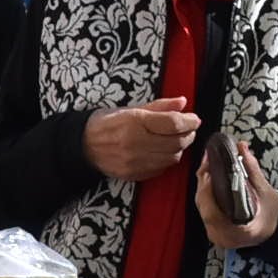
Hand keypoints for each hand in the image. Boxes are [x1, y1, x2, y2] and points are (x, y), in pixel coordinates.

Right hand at [85, 98, 199, 181]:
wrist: (83, 145)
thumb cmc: (106, 123)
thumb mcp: (130, 108)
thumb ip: (159, 106)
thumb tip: (182, 102)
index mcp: (135, 122)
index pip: (173, 123)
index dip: (190, 121)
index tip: (194, 119)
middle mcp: (136, 143)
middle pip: (176, 142)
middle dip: (188, 135)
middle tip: (189, 129)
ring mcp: (135, 161)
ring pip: (172, 157)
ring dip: (179, 148)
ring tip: (177, 139)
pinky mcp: (134, 175)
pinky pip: (161, 169)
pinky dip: (167, 160)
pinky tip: (163, 151)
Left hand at [195, 138, 277, 251]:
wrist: (276, 229)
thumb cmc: (272, 215)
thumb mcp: (265, 192)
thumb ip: (251, 169)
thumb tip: (242, 147)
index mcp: (237, 232)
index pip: (212, 213)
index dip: (208, 191)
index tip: (210, 171)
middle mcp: (222, 236)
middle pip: (204, 206)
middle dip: (204, 182)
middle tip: (208, 161)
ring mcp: (216, 235)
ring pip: (201, 206)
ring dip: (203, 185)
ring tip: (208, 165)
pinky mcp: (213, 229)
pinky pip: (204, 208)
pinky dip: (206, 193)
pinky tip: (208, 179)